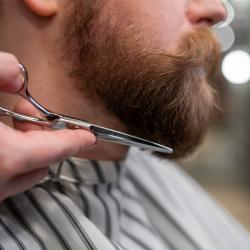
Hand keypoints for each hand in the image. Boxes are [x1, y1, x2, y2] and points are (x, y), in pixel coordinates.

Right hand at [0, 52, 95, 200]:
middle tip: (26, 115)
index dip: (76, 141)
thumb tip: (18, 77)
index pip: (56, 150)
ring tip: (9, 126)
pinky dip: (8, 163)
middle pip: (42, 165)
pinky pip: (3, 181)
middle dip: (44, 142)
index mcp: (3, 158)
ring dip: (26, 153)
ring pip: (23, 176)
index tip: (88, 136)